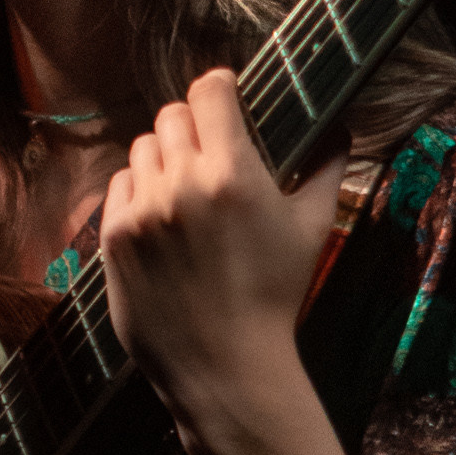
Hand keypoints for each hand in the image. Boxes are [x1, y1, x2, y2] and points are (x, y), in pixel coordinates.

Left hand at [100, 69, 346, 432]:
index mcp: (232, 173)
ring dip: (163, 158)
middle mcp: (181, 184)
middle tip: (208, 152)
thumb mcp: (312, 230)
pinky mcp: (113, 237)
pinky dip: (138, 191)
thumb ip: (326, 169)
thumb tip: (342, 130)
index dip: (219, 89)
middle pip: (171, 115)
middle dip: (193, 126)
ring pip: (142, 148)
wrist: (225, 365)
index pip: (209, 91)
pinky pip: (119, 186)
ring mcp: (141, 211)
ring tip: (184, 190)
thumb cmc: (276, 296)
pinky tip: (161, 218)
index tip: (225, 99)